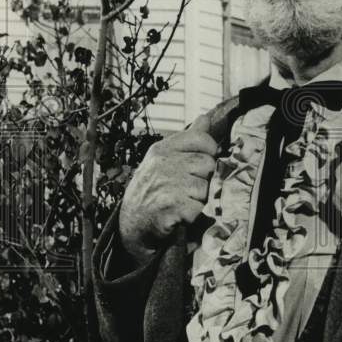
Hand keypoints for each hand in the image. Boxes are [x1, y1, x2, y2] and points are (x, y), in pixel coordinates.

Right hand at [118, 110, 219, 264]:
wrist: (133, 223)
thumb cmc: (153, 189)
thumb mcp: (165, 159)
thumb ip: (188, 139)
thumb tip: (205, 118)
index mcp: (162, 149)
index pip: (202, 139)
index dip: (208, 152)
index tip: (199, 164)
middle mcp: (162, 163)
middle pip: (207, 163)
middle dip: (202, 178)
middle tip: (185, 188)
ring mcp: (165, 184)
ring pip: (205, 187)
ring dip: (198, 198)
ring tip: (181, 200)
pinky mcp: (171, 205)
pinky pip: (199, 207)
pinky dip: (192, 214)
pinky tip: (179, 213)